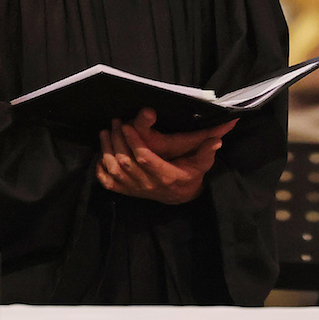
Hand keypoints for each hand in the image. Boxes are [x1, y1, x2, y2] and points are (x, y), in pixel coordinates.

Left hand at [96, 111, 234, 203]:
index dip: (134, 142)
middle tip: (116, 123)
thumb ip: (207, 151)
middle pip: (125, 162)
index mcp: (166, 175)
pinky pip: (108, 182)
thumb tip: (217, 139)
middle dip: (118, 140)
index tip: (128, 125)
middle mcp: (148, 184)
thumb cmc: (191, 175)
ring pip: (114, 170)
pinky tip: (102, 154)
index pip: (145, 159)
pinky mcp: (127, 191)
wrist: (180, 196)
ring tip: (105, 132)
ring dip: (107, 150)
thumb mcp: (202, 164)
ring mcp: (135, 189)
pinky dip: (101, 169)